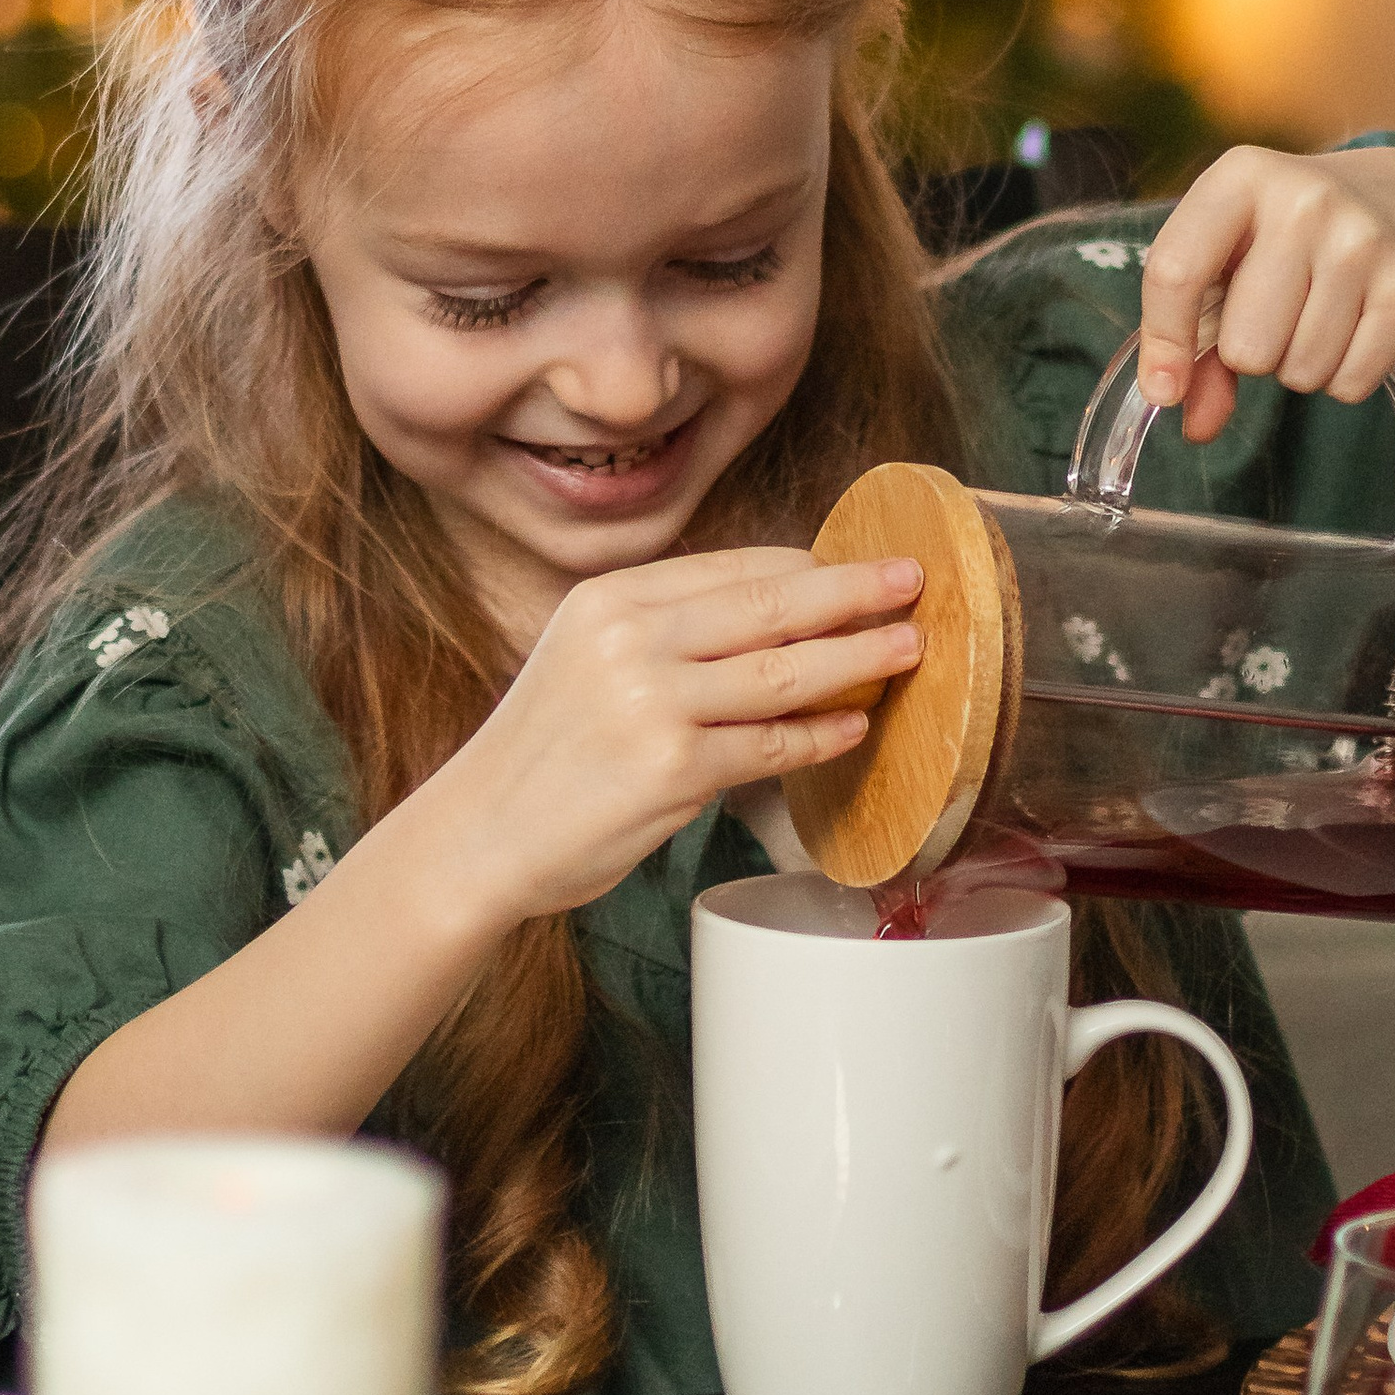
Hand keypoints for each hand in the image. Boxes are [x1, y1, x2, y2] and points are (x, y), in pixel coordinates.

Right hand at [425, 548, 923, 923]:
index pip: (736, 567)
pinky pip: (770, 746)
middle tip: (913, 580)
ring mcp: (652, 702)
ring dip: (857, 659)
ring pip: (783, 673)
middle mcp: (631, 638)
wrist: (482, 832)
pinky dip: (818, 736)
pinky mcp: (671, 768)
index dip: (810, 565)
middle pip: (771, 604)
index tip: (863, 562)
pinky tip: (852, 726)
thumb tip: (781, 611)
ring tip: (907, 648)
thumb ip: (669, 630)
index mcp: (613, 598)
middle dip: (853, 591)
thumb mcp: (588, 655)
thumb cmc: (547, 751)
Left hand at [1135, 147, 1394, 443]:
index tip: (1163, 390)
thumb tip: (1196, 427)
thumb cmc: (1287, 241)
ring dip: (1300, 366)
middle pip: (1245, 345)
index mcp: (1239, 178)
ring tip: (1317, 317)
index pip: (1176, 271)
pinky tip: (1353, 330)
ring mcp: (1362, 241)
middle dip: (1252, 354)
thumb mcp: (1229, 261)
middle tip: (1274, 318)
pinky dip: (1344, 378)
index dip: (1164, 342)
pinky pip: (1351, 382)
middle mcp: (1303, 201)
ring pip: (1300, 371)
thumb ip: (1198, 343)